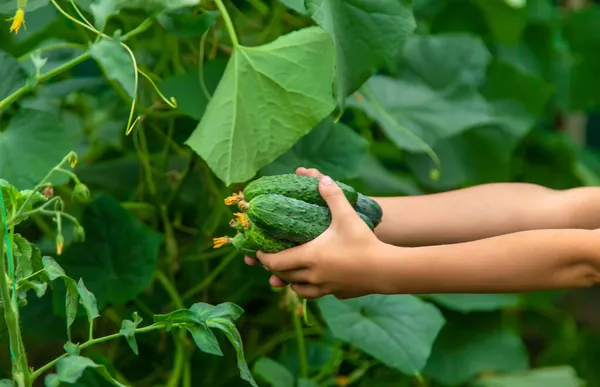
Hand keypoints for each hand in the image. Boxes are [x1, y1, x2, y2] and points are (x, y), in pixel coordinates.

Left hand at [254, 172, 387, 299]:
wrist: (386, 269)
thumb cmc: (363, 242)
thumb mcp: (346, 216)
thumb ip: (332, 196)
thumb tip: (321, 178)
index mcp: (309, 257)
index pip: (276, 262)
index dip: (264, 258)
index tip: (258, 252)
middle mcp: (313, 276)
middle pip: (284, 276)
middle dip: (275, 269)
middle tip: (271, 259)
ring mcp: (325, 287)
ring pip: (299, 289)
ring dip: (291, 282)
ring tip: (290, 274)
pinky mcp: (338, 294)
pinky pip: (317, 294)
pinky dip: (310, 288)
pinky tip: (316, 281)